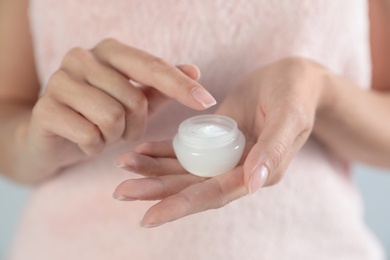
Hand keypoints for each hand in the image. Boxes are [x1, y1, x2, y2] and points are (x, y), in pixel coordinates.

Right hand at [24, 38, 215, 180]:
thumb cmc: (96, 114)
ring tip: (103, 133)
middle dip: (136, 125)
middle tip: (121, 129)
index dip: (182, 86)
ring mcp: (59, 81)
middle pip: (134, 99)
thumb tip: (194, 70)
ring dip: (114, 136)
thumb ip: (160, 85)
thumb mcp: (131, 99)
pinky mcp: (46, 110)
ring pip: (113, 118)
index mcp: (108, 51)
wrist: (50, 135)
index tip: (207, 102)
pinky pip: (90, 136)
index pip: (153, 67)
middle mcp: (82, 57)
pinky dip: (95, 147)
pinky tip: (85, 141)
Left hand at [113, 57, 328, 226]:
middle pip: (192, 186)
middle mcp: (237, 170)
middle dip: (156, 190)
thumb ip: (274, 150)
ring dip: (153, 170)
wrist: (293, 79)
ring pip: (184, 169)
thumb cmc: (296, 95)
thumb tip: (254, 184)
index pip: (214, 194)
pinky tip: (141, 150)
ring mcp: (224, 156)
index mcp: (257, 172)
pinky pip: (186, 149)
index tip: (148, 216)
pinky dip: (162, 150)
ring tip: (123, 166)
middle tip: (121, 192)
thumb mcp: (290, 116)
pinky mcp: (215, 139)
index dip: (182, 206)